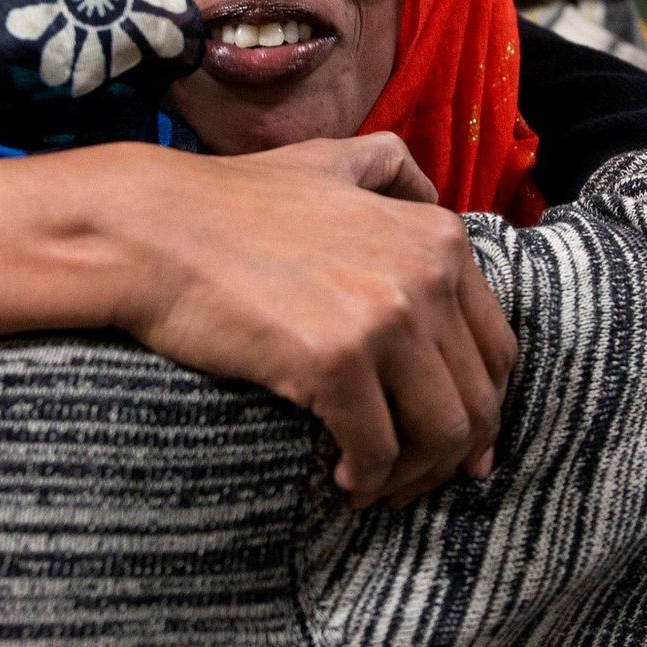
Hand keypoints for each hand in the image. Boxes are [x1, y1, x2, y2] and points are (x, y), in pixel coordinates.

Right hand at [106, 135, 516, 506]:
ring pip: (441, 433)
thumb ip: (388, 168)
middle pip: (477, 398)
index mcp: (438, 237)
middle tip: (411, 479)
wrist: (149, 228)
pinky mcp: (334, 363)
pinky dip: (366, 479)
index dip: (483, 404)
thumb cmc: (229, 202)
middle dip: (451, 454)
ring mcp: (383, 320)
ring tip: (376, 485)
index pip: (497, 348)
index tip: (457, 442)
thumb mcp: (327, 161)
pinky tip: (342, 481)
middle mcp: (426, 276)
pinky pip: (377, 450)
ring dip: (413, 476)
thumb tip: (430, 193)